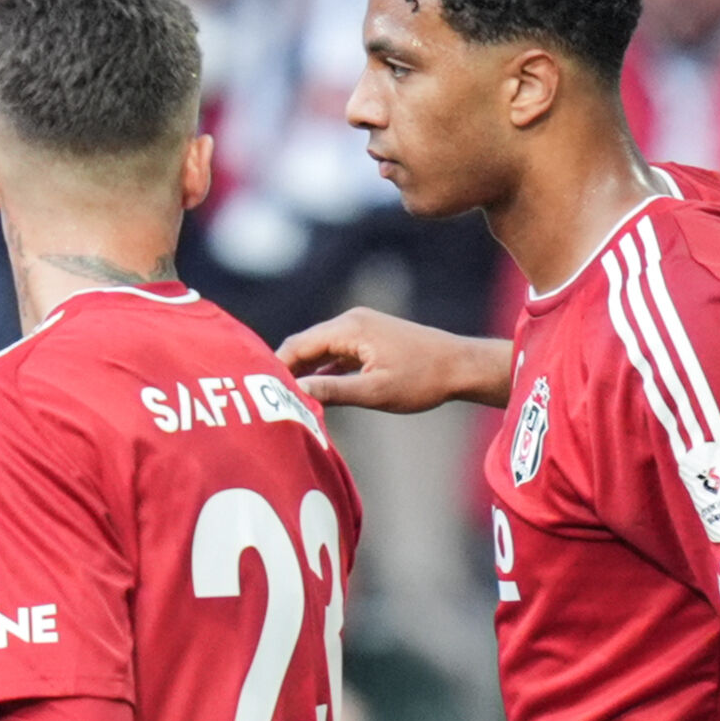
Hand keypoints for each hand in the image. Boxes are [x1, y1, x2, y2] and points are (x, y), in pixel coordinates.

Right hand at [277, 309, 511, 412]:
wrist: (460, 366)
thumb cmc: (422, 380)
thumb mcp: (375, 391)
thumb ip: (334, 391)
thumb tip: (297, 394)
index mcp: (349, 328)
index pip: (297, 345)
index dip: (276, 368)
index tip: (259, 391)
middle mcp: (351, 321)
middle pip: (305, 346)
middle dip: (287, 371)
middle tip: (267, 399)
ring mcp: (361, 328)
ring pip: (321, 351)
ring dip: (306, 373)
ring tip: (287, 399)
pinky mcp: (370, 340)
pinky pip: (337, 354)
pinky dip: (325, 371)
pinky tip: (316, 393)